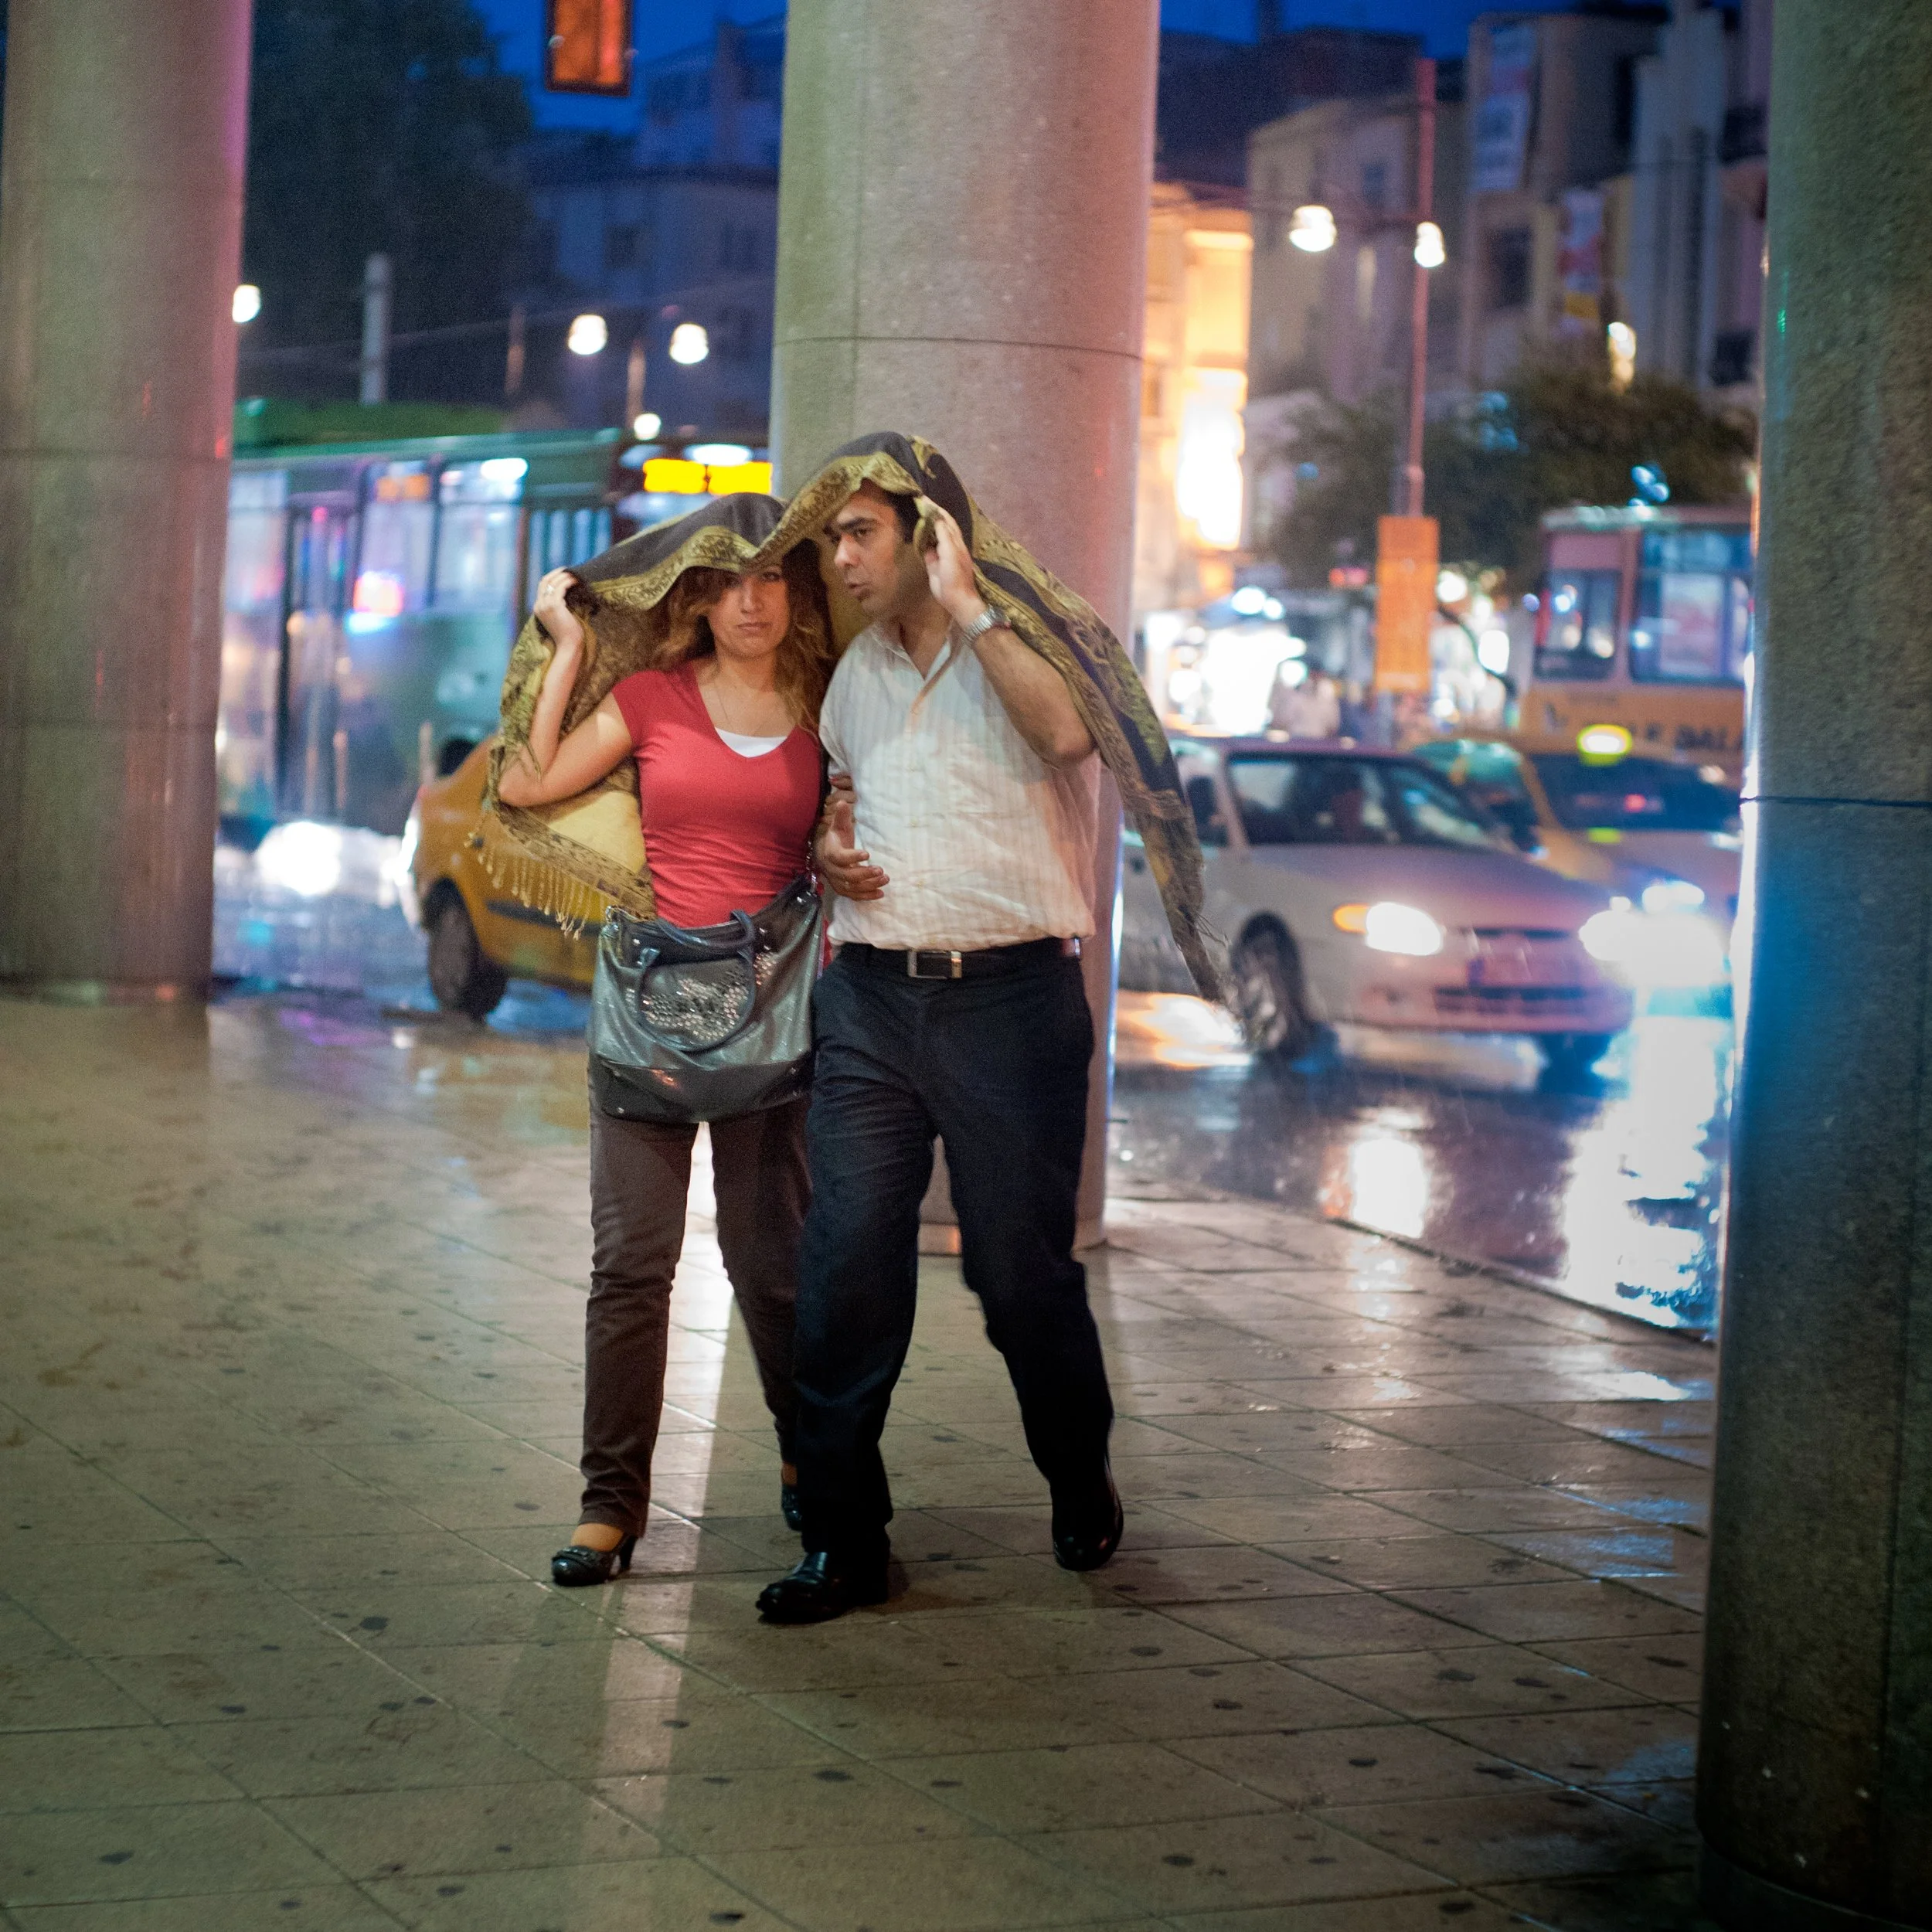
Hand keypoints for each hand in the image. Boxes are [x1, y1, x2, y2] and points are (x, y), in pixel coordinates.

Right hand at [533, 569, 584, 654]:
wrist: (568, 646)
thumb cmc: (569, 635)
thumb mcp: (561, 617)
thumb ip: (560, 606)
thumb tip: (569, 593)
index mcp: (538, 608)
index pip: (542, 586)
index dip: (553, 578)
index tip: (564, 573)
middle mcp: (539, 605)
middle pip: (545, 581)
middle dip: (557, 573)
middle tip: (570, 569)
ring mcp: (544, 605)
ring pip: (552, 582)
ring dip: (564, 576)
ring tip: (576, 574)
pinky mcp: (553, 605)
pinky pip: (561, 587)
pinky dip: (568, 582)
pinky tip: (576, 581)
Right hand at [817, 791, 886, 900]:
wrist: (824, 855)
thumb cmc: (836, 839)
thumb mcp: (838, 826)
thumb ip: (841, 816)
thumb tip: (843, 802)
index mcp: (831, 853)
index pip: (840, 857)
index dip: (852, 857)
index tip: (867, 853)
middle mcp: (832, 870)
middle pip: (847, 876)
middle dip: (865, 874)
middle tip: (881, 870)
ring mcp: (837, 881)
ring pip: (852, 888)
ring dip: (869, 885)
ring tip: (885, 879)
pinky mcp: (843, 889)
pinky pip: (854, 896)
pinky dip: (867, 896)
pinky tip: (881, 894)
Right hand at [915, 497, 985, 628]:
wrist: (957, 599)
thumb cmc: (955, 578)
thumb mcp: (951, 555)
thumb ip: (944, 537)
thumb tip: (937, 520)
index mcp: (955, 541)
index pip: (945, 520)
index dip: (936, 509)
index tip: (924, 499)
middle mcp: (949, 544)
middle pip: (941, 524)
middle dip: (932, 512)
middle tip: (918, 502)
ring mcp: (941, 553)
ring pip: (934, 533)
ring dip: (927, 522)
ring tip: (916, 512)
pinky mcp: (934, 562)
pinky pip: (928, 546)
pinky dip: (923, 536)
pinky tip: (916, 530)